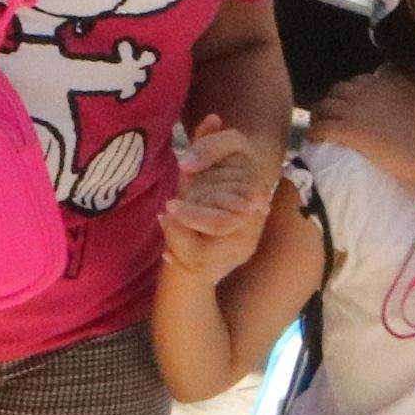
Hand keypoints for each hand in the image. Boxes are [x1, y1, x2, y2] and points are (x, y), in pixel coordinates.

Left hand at [158, 116, 279, 282]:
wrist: (250, 177)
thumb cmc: (237, 159)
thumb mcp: (230, 141)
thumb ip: (208, 146)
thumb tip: (185, 164)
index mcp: (250, 206)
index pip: (220, 223)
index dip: (192, 217)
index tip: (169, 205)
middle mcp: (248, 233)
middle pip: (206, 252)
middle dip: (178, 236)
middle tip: (163, 214)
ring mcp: (239, 250)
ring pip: (200, 265)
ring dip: (176, 246)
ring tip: (165, 222)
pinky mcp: (229, 260)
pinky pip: (201, 272)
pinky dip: (181, 261)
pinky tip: (167, 252)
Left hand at [313, 67, 414, 183]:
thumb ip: (403, 90)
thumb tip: (396, 89)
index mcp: (384, 83)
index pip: (358, 81)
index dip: (350, 93)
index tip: (349, 104)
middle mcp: (367, 91)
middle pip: (337, 91)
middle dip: (332, 101)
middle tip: (331, 116)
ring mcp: (356, 110)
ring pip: (324, 107)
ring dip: (319, 116)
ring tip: (319, 126)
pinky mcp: (350, 130)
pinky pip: (323, 128)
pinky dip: (315, 133)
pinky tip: (314, 139)